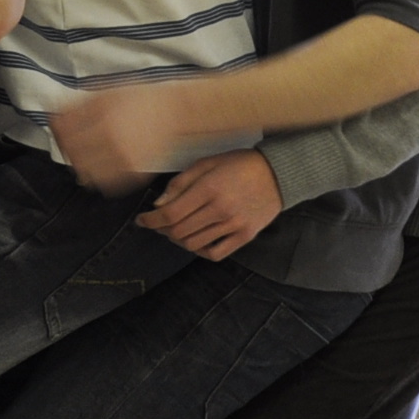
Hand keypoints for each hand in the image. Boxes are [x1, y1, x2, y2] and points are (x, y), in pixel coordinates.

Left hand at [50, 83, 193, 195]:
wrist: (176, 112)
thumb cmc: (142, 98)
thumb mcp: (109, 90)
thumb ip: (81, 102)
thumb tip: (55, 110)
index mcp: (103, 116)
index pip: (64, 129)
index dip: (55, 127)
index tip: (56, 125)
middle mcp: (111, 139)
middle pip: (71, 153)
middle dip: (65, 146)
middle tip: (68, 141)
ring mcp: (123, 159)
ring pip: (85, 172)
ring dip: (79, 164)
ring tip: (83, 155)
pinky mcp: (134, 173)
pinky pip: (106, 184)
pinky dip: (97, 177)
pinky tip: (99, 166)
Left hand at [139, 151, 283, 260]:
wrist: (277, 173)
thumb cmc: (239, 165)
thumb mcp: (206, 164)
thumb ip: (180, 184)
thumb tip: (158, 205)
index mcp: (209, 188)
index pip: (170, 213)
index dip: (150, 220)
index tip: (141, 220)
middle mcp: (221, 209)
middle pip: (178, 231)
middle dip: (160, 230)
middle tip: (157, 224)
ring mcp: (234, 225)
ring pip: (193, 244)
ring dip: (177, 240)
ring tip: (174, 230)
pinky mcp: (245, 236)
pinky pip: (215, 254)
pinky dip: (199, 251)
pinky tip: (195, 241)